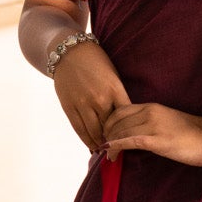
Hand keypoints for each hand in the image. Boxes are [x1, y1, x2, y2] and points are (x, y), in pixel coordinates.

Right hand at [53, 38, 129, 153]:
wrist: (69, 51)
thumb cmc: (96, 62)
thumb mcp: (113, 75)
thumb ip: (118, 96)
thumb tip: (125, 118)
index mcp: (114, 89)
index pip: (126, 116)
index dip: (129, 130)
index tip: (132, 139)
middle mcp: (99, 99)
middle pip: (110, 128)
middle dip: (115, 141)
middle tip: (120, 150)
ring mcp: (83, 104)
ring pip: (94, 132)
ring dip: (101, 144)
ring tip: (106, 150)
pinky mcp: (69, 107)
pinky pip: (79, 129)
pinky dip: (86, 140)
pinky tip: (92, 146)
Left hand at [102, 102, 201, 166]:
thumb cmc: (193, 134)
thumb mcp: (167, 122)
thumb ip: (150, 124)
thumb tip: (134, 135)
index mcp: (151, 107)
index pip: (119, 111)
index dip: (108, 124)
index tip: (106, 137)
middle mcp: (149, 112)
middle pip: (115, 121)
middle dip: (105, 135)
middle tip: (102, 149)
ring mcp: (152, 125)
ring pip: (119, 131)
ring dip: (108, 144)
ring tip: (107, 156)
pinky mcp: (155, 140)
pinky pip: (127, 141)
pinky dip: (115, 148)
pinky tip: (110, 155)